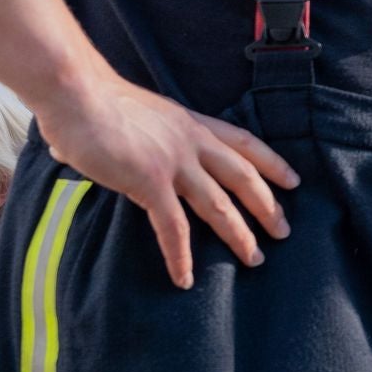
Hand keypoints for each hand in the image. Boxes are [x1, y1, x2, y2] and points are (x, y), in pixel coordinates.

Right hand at [35, 69, 298, 290]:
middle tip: (284, 231)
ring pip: (219, 205)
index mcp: (193, 124)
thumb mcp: (145, 116)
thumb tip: (127, 153)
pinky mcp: (149, 181)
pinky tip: (185, 278)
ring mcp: (174, 162)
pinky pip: (172, 227)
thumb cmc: (98, 103)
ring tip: (255, 258)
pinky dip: (180, 255)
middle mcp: (193, 141)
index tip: (293, 181)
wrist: (78, 93)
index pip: (245, 143)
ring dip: (239, 234)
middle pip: (243, 177)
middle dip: (267, 206)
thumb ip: (150, 137)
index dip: (272, 163)